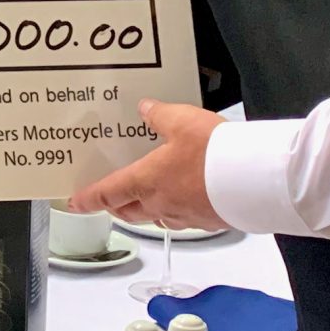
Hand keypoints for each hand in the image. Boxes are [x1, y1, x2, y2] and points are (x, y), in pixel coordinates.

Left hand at [65, 100, 231, 231]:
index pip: (108, 193)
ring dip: (145, 210)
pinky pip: (183, 219)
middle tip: (109, 201)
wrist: (254, 179)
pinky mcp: (208, 220)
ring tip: (145, 198)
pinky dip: (175, 210)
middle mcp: (161, 204)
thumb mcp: (182, 121)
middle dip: (116, 207)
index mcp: (146, 181)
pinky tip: (183, 199)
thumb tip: (146, 109)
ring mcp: (185, 215)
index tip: (75, 203)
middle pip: (129, 212)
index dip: (88, 199)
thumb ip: (160, 116)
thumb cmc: (216, 154)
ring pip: (155, 218)